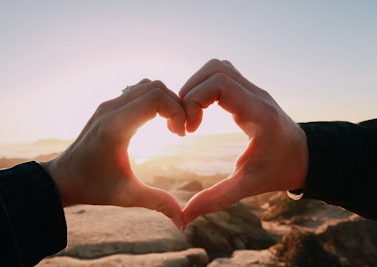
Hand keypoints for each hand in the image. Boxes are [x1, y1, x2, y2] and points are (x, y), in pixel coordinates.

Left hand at [42, 79, 185, 227]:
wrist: (62, 179)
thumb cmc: (93, 187)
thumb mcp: (127, 196)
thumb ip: (158, 203)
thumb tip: (183, 221)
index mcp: (116, 127)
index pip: (155, 98)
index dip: (176, 111)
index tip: (179, 135)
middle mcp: (111, 109)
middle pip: (154, 87)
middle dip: (175, 105)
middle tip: (178, 130)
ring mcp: (108, 105)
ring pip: (146, 85)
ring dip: (164, 100)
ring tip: (170, 125)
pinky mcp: (108, 107)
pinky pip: (137, 91)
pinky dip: (153, 100)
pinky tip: (156, 122)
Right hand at [179, 59, 308, 224]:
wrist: (307, 157)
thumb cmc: (281, 170)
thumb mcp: (248, 185)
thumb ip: (216, 199)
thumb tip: (185, 217)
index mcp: (258, 113)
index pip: (220, 83)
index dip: (194, 100)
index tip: (190, 130)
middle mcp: (256, 95)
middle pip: (215, 69)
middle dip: (190, 92)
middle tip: (186, 123)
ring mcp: (253, 90)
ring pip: (217, 67)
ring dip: (196, 87)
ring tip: (190, 116)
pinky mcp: (248, 92)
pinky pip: (222, 76)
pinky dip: (204, 87)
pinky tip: (200, 111)